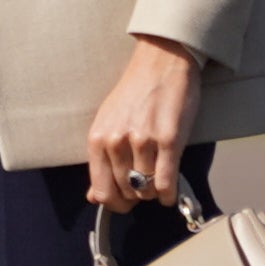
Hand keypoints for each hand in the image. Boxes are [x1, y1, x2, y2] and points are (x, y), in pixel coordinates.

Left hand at [86, 37, 201, 212]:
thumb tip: (94, 196)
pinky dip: (169, 193)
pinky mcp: (169, 139)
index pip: (101, 191)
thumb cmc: (136, 92)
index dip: (115, 203)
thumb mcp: (108, 123)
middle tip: (145, 187)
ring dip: (154, 192)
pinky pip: (167, 181)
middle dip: (137, 196)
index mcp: (98, 139)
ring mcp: (143, 141)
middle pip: (126, 193)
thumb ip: (101, 161)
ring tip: (159, 181)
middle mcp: (117, 142)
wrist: (161, 62)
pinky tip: (170, 191)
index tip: (124, 202)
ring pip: (147, 190)